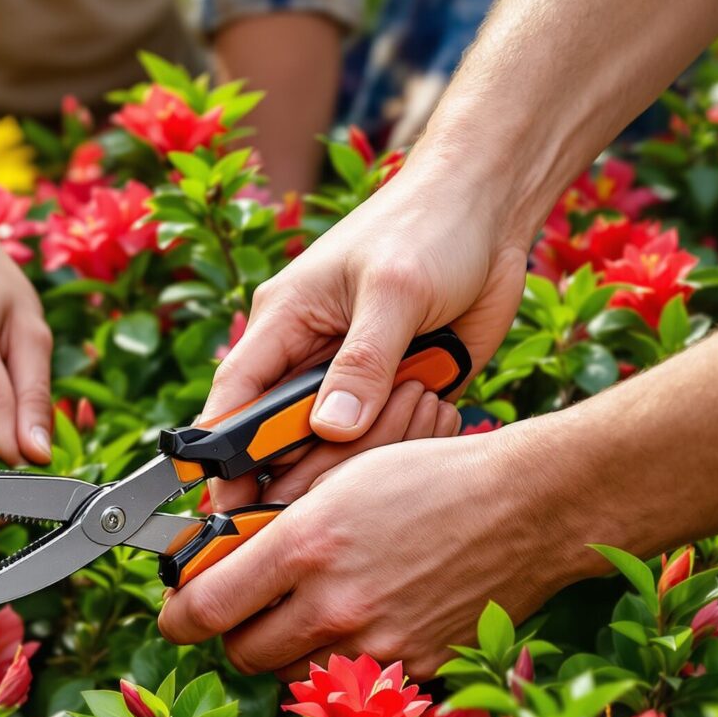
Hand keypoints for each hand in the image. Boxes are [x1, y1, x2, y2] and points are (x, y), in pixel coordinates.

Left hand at [161, 420, 556, 680]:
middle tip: (245, 609)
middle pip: (244, 654)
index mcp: (306, 546)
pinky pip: (355, 683)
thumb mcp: (338, 482)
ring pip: (294, 674)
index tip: (174, 615)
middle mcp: (335, 604)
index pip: (206, 607)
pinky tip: (364, 623)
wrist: (527, 505)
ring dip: (287, 652)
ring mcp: (377, 645)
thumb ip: (278, 529)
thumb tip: (228, 558)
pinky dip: (346, 663)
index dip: (177, 617)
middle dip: (234, 634)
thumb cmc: (434, 477)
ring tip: (307, 612)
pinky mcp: (415, 669)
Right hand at [207, 158, 527, 507]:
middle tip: (355, 457)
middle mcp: (307, 357)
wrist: (494, 210)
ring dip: (374, 442)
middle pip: (284, 439)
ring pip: (338, 447)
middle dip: (314, 460)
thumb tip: (331, 429)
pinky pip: (388, 438)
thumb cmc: (430, 226)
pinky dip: (409, 435)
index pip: (233, 399)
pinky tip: (436, 396)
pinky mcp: (396, 391)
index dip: (223, 458)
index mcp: (282, 323)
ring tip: (418, 394)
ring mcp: (353, 378)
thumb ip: (362, 363)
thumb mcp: (394, 291)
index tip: (231, 507)